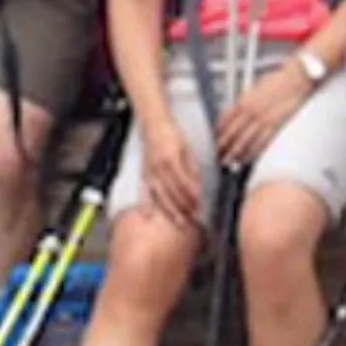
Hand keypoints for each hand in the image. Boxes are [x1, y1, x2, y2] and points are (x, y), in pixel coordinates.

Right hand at [142, 123, 204, 239]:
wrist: (153, 123)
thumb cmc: (172, 134)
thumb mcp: (187, 148)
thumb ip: (192, 168)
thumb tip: (198, 187)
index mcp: (172, 159)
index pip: (184, 183)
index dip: (193, 196)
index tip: (201, 206)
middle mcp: (159, 167)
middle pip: (173, 193)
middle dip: (184, 208)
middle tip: (194, 220)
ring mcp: (149, 171)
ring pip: (160, 196)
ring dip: (171, 211)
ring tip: (180, 223)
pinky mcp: (143, 173)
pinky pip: (144, 191)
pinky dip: (146, 204)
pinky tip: (149, 216)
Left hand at [215, 64, 307, 168]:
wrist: (296, 78)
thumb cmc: (279, 80)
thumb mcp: (255, 87)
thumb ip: (245, 100)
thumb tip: (237, 111)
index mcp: (244, 100)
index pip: (225, 120)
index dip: (218, 132)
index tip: (214, 140)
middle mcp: (250, 111)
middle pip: (232, 133)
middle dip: (223, 147)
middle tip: (216, 156)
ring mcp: (262, 119)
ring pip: (244, 141)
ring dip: (235, 153)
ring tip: (229, 162)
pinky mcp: (275, 126)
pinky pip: (261, 143)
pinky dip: (252, 152)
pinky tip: (247, 158)